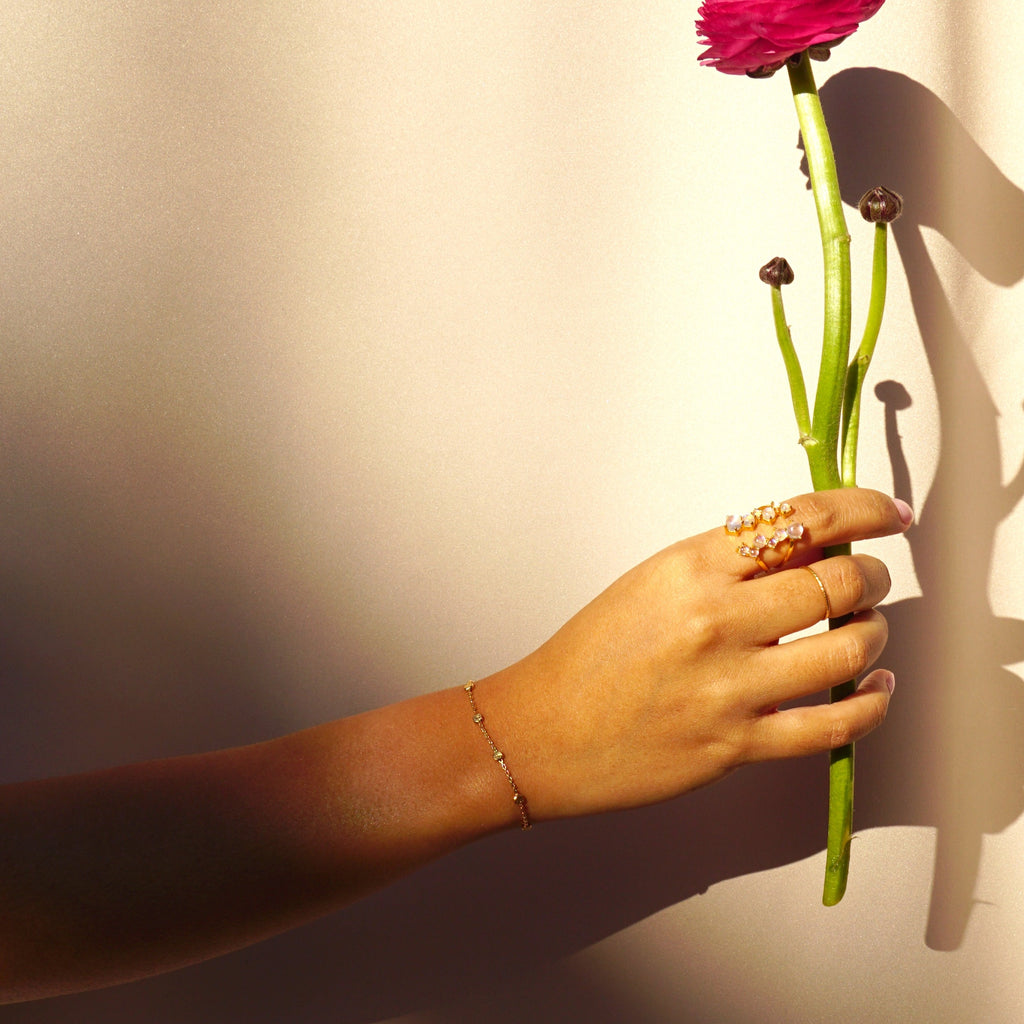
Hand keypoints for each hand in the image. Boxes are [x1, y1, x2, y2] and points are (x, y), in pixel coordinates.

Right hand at [478, 488, 912, 820]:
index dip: (862, 509)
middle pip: (839, 582)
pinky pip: (834, 724)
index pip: (801, 519)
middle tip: (871, 580)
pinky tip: (875, 688)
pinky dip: (872, 703)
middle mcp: (716, 620)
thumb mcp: (652, 582)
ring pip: (850, 649)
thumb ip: (727, 564)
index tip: (888, 515)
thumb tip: (813, 547)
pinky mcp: (738, 745)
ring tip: (864, 630)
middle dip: (873, 577)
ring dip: (874, 633)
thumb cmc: (590, 654)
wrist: (543, 730)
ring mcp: (730, 686)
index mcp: (690, 567)